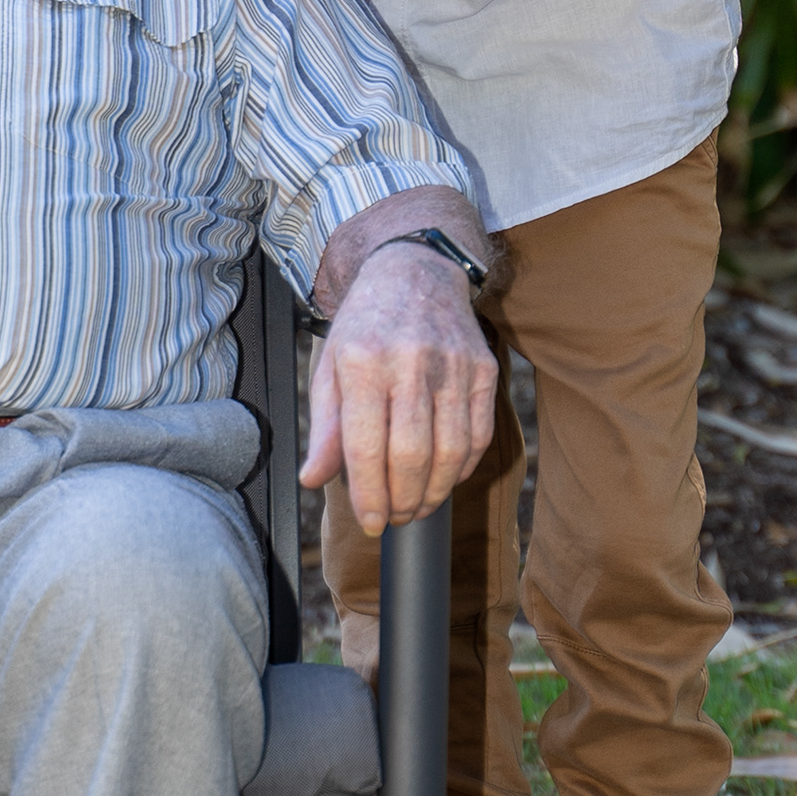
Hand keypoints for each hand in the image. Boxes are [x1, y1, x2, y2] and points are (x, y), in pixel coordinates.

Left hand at [300, 245, 495, 534]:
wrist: (414, 273)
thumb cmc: (365, 328)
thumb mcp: (329, 369)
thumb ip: (324, 429)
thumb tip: (313, 480)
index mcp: (362, 362)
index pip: (365, 447)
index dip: (369, 495)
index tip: (371, 523)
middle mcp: (409, 362)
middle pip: (411, 455)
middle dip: (402, 500)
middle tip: (395, 518)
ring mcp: (452, 365)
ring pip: (449, 451)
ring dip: (434, 492)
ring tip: (417, 506)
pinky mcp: (483, 369)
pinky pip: (478, 435)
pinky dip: (462, 467)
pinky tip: (444, 478)